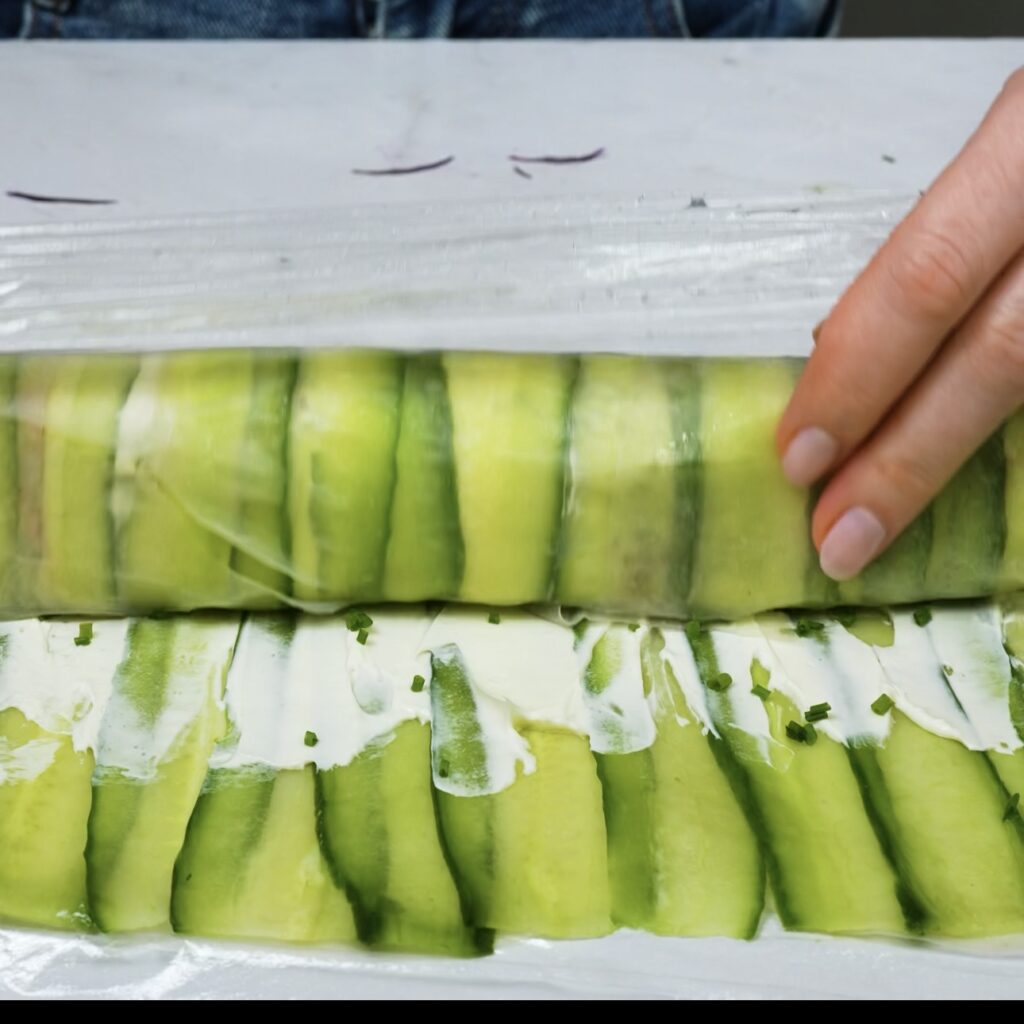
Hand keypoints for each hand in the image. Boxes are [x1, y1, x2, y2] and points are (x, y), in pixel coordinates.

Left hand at [776, 68, 1023, 581]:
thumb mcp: (996, 153)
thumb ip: (936, 243)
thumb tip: (832, 349)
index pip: (926, 278)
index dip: (857, 376)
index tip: (796, 457)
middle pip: (998, 355)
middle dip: (906, 458)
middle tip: (836, 537)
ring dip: (953, 463)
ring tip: (884, 523)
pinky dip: (1010, 443)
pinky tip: (965, 477)